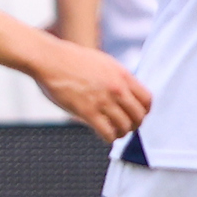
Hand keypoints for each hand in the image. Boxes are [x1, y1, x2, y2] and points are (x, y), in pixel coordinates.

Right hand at [28, 36, 150, 140]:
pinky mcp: (88, 111)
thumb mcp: (102, 63)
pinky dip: (109, 138)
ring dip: (121, 133)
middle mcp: (117, 88)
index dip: (144, 111)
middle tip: (126, 127)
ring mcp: (103, 100)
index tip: (136, 115)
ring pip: (125, 126)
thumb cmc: (71, 60)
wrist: (49, 59)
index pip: (147, 100)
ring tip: (114, 133)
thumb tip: (123, 92)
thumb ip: (116, 77)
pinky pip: (107, 132)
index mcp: (122, 75)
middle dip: (134, 124)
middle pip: (138, 115)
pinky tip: (104, 136)